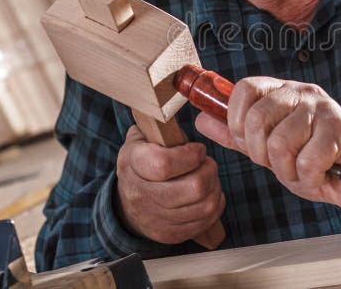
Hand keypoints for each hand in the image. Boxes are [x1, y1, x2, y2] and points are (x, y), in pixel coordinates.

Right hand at [115, 126, 225, 243]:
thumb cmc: (140, 164)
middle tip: (206, 164)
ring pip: (204, 205)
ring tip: (208, 178)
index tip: (197, 149)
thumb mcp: (140, 139)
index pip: (164, 164)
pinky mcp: (169, 234)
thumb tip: (169, 105)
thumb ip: (156, 123)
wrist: (126, 204)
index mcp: (133, 164)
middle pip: (194, 187)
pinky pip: (205, 221)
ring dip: (214, 188)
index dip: (190, 155)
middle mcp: (142, 194)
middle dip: (209, 171)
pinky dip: (214, 206)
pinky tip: (208, 194)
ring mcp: (156, 218)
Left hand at [195, 77, 340, 208]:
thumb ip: (237, 134)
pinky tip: (321, 174)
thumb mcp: (268, 147)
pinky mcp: (339, 130)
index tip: (250, 144)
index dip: (237, 121)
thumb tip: (202, 119)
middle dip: (262, 154)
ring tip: (303, 169)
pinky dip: (310, 177)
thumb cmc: (312, 157)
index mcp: (280, 91)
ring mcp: (321, 109)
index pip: (244, 89)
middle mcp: (300, 92)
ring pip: (280, 143)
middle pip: (257, 119)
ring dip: (288, 169)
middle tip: (281, 163)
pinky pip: (307, 161)